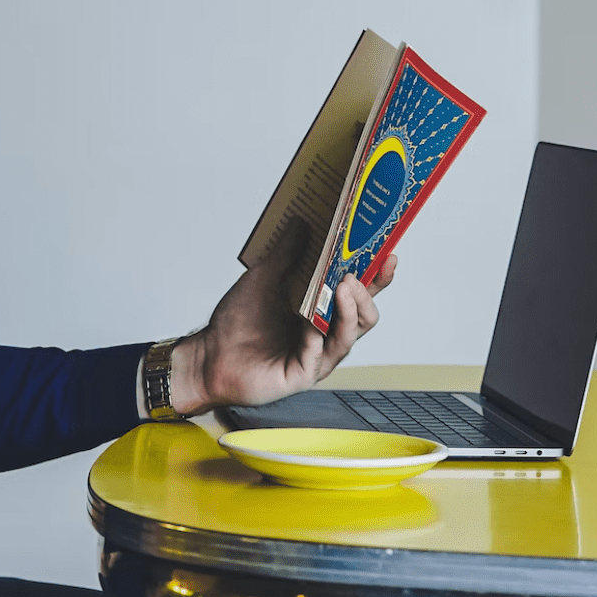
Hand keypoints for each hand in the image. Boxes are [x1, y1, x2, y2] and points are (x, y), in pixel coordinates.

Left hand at [169, 223, 396, 414]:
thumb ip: (285, 254)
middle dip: (366, 294)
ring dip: (349, 310)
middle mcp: (325, 335)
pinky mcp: (303, 374)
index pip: (359, 294)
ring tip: (343, 287)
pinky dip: (319, 335)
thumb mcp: (263, 278)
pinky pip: (321, 355)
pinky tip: (312, 322)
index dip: (377, 277)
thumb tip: (301, 223)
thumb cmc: (236, 323)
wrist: (209, 355)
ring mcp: (317, 356)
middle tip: (353, 274)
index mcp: (321, 312)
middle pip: (364, 316)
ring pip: (349, 335)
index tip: (387, 255)